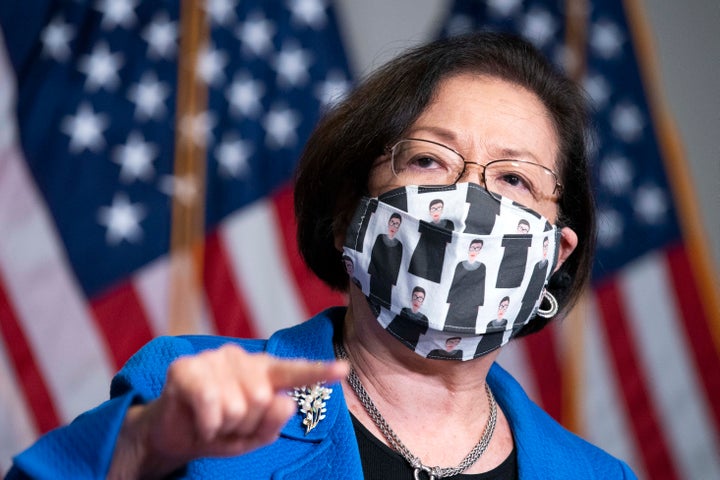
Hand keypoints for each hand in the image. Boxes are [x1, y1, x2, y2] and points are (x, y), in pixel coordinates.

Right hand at [109, 345, 347, 478]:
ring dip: (224, 426)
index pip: (294, 372)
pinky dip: (207, 423)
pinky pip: (211, 402)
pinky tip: (200, 420)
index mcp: (262, 371)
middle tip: (228, 423)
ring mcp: (213, 359)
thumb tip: (285, 401)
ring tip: (212, 420)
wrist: (173, 436)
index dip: (319, 371)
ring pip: (237, 405)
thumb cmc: (219, 430)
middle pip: (262, 400)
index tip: (344, 370)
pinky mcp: (186, 367)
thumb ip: (273, 423)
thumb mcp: (252, 437)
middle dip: (245, 424)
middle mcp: (241, 358)